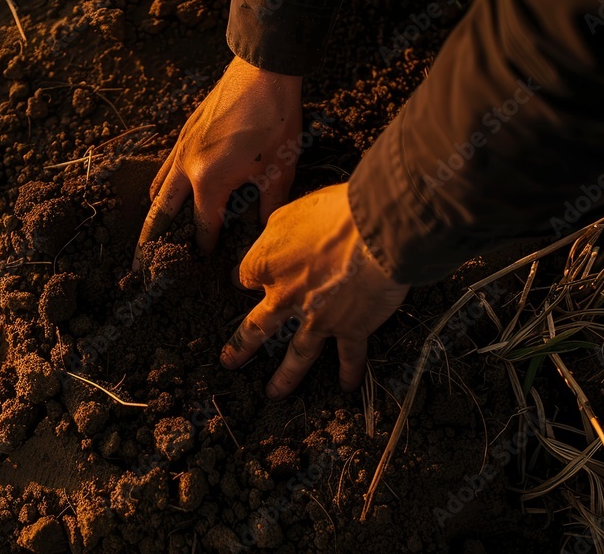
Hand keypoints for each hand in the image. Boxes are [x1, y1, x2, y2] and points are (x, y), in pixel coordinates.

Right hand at [133, 56, 302, 269]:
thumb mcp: (279, 171)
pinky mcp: (185, 132)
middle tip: (140, 265)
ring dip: (154, 213)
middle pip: (162, 212)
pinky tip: (167, 190)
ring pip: (160, 188)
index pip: (203, 226)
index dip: (205, 247)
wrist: (263, 71)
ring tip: (148, 234)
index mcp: (208, 181)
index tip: (204, 266)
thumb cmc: (275, 121)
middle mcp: (186, 167)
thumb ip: (268, 208)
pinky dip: (162, 185)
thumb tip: (262, 234)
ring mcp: (182, 147)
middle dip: (151, 241)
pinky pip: (166, 166)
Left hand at [220, 183, 410, 399]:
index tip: (247, 280)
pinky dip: (349, 372)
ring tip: (273, 393)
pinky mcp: (350, 328)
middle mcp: (285, 297)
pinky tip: (346, 386)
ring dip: (284, 378)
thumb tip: (273, 234)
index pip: (246, 276)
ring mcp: (316, 318)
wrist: (374, 231)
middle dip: (241, 347)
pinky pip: (348, 357)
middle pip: (256, 328)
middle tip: (229, 362)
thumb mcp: (293, 210)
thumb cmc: (334, 212)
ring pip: (296, 356)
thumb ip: (278, 229)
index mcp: (267, 265)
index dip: (249, 277)